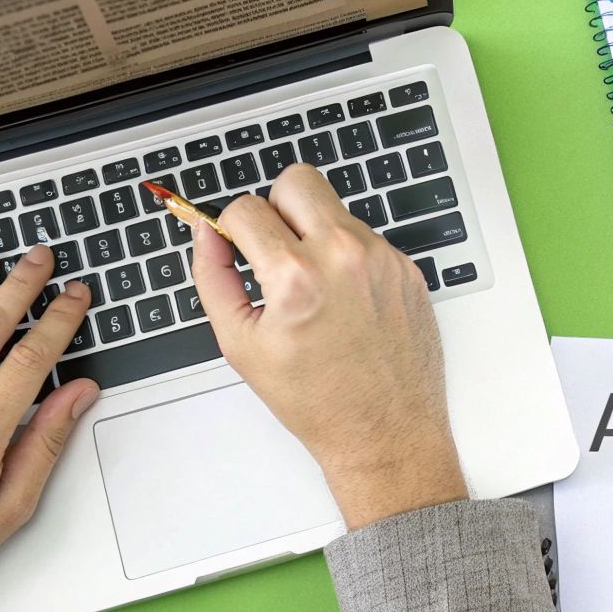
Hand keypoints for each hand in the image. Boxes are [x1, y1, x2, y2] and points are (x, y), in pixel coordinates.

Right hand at [192, 164, 465, 529]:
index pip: (247, 208)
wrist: (384, 432)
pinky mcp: (407, 267)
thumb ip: (213, 277)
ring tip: (312, 288)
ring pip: (334, 208)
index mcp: (297, 276)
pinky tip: (344, 301)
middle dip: (275, 207)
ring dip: (314, 233)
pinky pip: (365, 238)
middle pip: (297, 180)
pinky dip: (347, 258)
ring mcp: (383, 258)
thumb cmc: (316, 400)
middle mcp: (345, 256)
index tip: (236, 247)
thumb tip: (205, 232)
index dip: (231, 228)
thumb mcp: (241, 343)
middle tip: (273, 249)